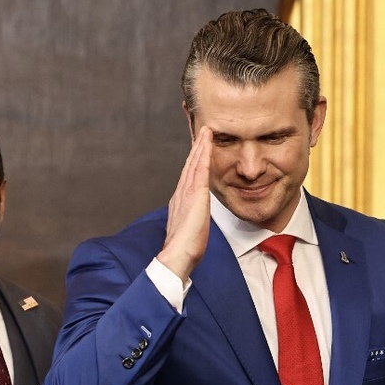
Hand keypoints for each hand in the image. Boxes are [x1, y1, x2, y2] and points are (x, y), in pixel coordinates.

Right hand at [156, 126, 211, 281]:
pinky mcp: (194, 195)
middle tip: (201, 129)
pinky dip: (202, 153)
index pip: (189, 176)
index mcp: (181, 201)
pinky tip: (207, 142)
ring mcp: (187, 193)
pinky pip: (200, 169)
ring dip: (200, 145)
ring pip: (194, 163)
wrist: (177, 256)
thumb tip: (197, 221)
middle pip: (190, 164)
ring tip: (206, 129)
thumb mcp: (191, 231)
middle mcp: (182, 193)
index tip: (199, 147)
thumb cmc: (185, 249)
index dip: (194, 160)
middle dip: (196, 147)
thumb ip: (193, 221)